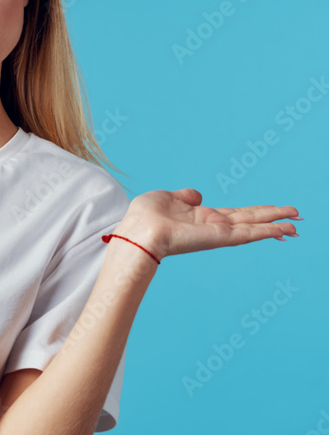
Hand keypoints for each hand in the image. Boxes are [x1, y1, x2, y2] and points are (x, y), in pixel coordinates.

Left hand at [115, 188, 299, 259]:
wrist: (138, 231)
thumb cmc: (145, 216)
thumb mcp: (166, 197)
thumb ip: (185, 196)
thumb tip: (197, 196)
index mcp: (201, 216)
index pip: (235, 214)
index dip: (255, 212)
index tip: (273, 210)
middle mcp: (213, 226)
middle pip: (250, 220)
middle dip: (273, 217)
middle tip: (297, 216)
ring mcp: (217, 233)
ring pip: (254, 228)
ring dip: (276, 225)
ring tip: (297, 225)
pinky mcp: (219, 238)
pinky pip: (248, 233)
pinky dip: (267, 231)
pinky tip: (283, 229)